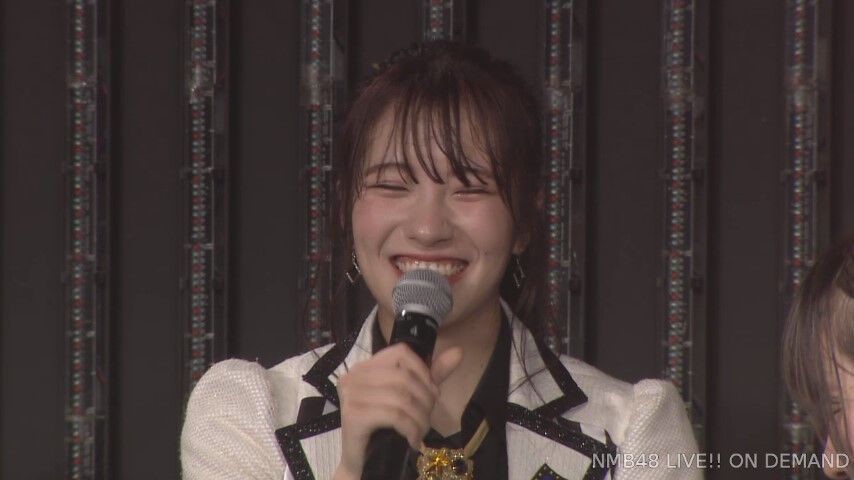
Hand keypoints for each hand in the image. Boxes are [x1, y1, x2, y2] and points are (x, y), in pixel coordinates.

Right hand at [333, 344, 462, 477]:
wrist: (365, 464)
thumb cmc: (386, 429)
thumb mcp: (411, 397)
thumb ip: (431, 374)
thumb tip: (458, 352)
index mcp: (366, 366)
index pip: (401, 352)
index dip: (423, 371)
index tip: (432, 393)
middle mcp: (354, 375)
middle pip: (403, 377)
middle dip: (424, 400)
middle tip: (427, 419)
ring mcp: (351, 394)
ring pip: (401, 397)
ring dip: (419, 418)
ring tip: (420, 432)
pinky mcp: (353, 415)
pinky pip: (393, 415)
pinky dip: (410, 429)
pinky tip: (412, 440)